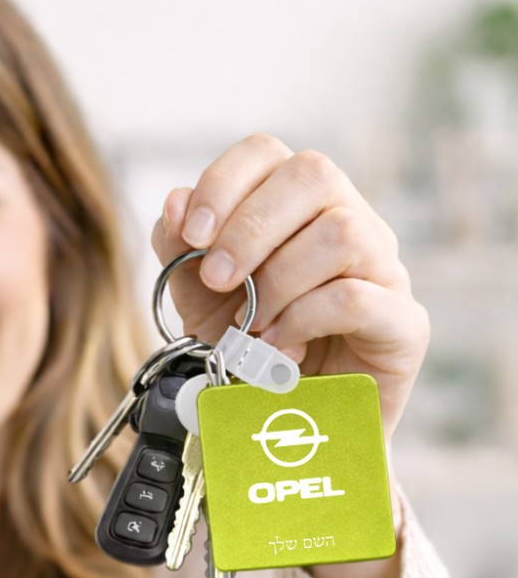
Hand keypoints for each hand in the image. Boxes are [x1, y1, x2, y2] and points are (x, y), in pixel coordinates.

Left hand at [150, 133, 429, 444]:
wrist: (288, 424)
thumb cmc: (249, 349)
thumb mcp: (198, 299)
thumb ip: (181, 250)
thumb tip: (174, 202)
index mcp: (296, 206)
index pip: (267, 152)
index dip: (223, 183)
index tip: (192, 235)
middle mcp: (349, 221)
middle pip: (313, 175)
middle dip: (249, 229)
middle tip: (217, 281)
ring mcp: (384, 268)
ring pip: (340, 232)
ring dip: (278, 283)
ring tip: (251, 329)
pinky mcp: (404, 321)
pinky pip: (357, 296)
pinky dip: (303, 320)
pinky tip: (278, 348)